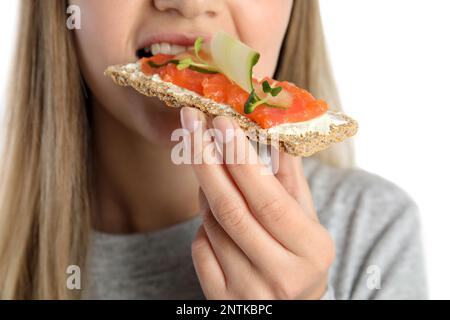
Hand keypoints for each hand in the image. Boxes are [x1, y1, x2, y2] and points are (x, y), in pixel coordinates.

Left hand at [180, 107, 334, 299]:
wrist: (290, 309)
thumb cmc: (300, 256)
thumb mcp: (306, 218)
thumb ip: (290, 178)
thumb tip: (273, 130)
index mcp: (310, 249)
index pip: (267, 198)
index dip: (241, 158)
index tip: (221, 122)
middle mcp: (280, 275)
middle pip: (231, 209)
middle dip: (205, 159)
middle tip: (190, 122)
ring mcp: (248, 291)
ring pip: (211, 225)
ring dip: (205, 190)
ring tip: (209, 168)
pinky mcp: (222, 299)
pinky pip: (200, 249)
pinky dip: (202, 224)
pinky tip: (214, 215)